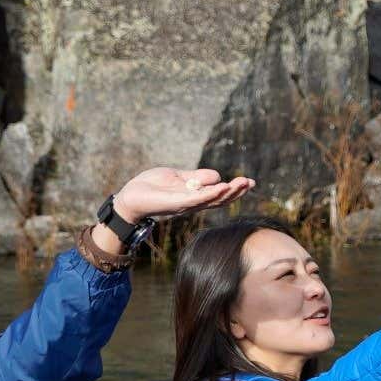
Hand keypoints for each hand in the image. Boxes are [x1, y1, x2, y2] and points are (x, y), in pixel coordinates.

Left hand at [112, 167, 255, 221]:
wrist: (130, 197)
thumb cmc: (151, 187)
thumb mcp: (177, 177)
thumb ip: (196, 177)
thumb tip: (217, 176)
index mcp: (194, 196)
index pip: (219, 195)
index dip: (234, 189)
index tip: (248, 182)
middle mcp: (193, 203)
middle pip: (219, 200)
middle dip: (236, 192)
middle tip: (250, 183)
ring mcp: (186, 204)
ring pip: (211, 200)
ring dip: (227, 193)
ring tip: (241, 183)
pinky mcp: (176, 203)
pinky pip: (196, 199)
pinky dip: (209, 194)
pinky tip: (221, 187)